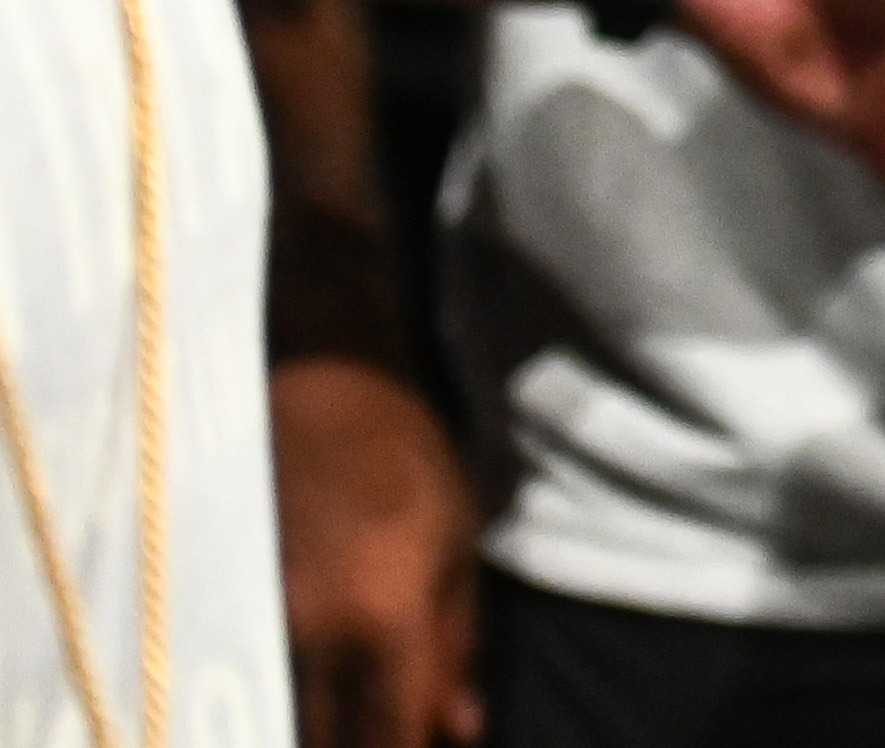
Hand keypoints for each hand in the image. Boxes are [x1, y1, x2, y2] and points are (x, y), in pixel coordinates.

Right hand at [271, 356, 481, 747]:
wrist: (310, 384)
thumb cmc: (400, 457)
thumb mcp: (455, 544)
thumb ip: (453, 647)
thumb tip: (458, 729)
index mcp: (380, 617)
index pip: (385, 740)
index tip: (422, 744)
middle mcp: (303, 634)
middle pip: (319, 744)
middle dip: (358, 742)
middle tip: (388, 720)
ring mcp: (247, 625)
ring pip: (278, 720)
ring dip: (315, 723)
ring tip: (354, 698)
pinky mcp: (215, 610)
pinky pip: (249, 681)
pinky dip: (277, 697)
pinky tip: (310, 681)